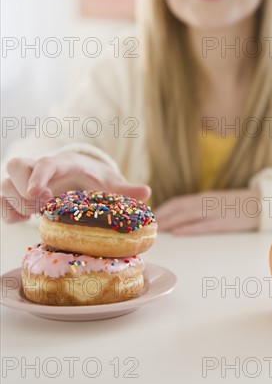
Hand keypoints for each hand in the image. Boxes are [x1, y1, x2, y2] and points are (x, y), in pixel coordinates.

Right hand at [0, 153, 150, 223]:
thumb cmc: (95, 178)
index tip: (39, 194)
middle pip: (15, 166)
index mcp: (63, 163)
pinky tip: (18, 220)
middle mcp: (39, 169)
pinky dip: (6, 211)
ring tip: (31, 215)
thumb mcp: (110, 183)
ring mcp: (26, 182)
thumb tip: (146, 192)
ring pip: (4, 184)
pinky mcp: (18, 196)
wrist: (82, 176)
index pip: (46, 163)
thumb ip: (125, 189)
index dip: (39, 177)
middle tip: (40, 207)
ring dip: (12, 201)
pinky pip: (2, 200)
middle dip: (21, 187)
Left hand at [154, 188, 259, 234]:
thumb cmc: (239, 205)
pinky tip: (177, 233)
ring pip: (187, 215)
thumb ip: (201, 208)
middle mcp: (207, 202)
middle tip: (145, 225)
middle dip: (161, 216)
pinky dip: (189, 228)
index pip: (177, 202)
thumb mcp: (217, 202)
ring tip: (156, 229)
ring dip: (170, 222)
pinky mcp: (225, 222)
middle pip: (178, 208)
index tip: (148, 216)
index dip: (162, 209)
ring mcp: (215, 211)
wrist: (263, 203)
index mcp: (204, 197)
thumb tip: (182, 218)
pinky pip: (203, 225)